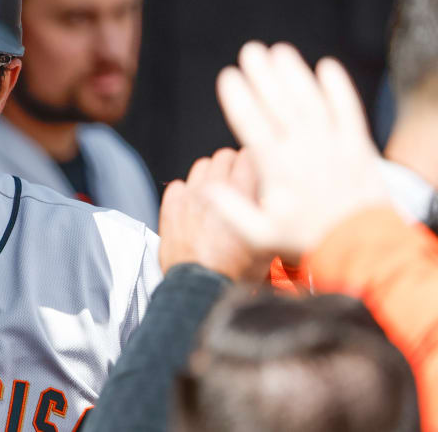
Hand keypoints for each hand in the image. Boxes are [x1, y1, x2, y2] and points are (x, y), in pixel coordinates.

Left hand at [159, 147, 268, 280]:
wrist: (201, 286)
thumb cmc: (237, 269)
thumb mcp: (269, 242)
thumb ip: (270, 215)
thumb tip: (272, 202)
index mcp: (241, 191)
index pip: (250, 156)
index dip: (256, 164)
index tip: (258, 173)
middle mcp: (213, 187)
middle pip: (224, 156)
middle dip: (233, 166)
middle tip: (239, 182)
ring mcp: (189, 195)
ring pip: (201, 166)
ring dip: (210, 175)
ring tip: (217, 192)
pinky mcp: (170, 206)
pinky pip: (178, 185)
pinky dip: (186, 192)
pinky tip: (194, 206)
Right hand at [205, 42, 390, 260]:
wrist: (362, 248)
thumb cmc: (305, 240)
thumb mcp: (261, 235)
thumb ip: (232, 211)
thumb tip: (205, 188)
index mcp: (279, 170)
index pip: (253, 126)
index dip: (239, 99)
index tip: (227, 76)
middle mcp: (306, 152)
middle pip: (282, 105)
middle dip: (264, 76)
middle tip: (250, 51)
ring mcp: (334, 146)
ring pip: (312, 102)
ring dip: (295, 75)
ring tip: (279, 51)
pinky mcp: (358, 146)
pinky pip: (349, 110)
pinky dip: (339, 88)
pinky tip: (327, 66)